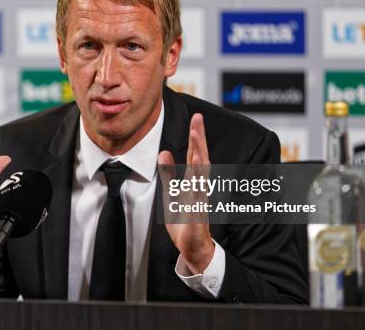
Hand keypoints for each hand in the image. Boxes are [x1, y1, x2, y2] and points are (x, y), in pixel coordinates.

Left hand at [158, 113, 214, 274]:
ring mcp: (200, 199)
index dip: (195, 136)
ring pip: (202, 174)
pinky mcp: (198, 213)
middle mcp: (199, 187)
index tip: (196, 118)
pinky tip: (197, 173)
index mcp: (193, 181)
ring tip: (197, 139)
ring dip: (200, 156)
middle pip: (201, 158)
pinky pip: (198, 197)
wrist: (192, 247)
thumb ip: (169, 174)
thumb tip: (163, 153)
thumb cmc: (184, 220)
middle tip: (198, 119)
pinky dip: (198, 184)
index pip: (194, 154)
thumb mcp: (171, 193)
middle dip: (199, 139)